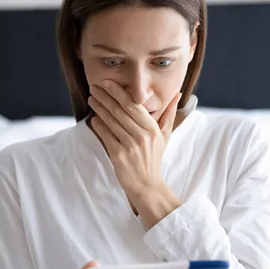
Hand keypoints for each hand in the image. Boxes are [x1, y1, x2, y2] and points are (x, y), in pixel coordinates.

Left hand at [88, 80, 181, 217]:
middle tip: (95, 86)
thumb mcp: (165, 135)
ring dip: (100, 109)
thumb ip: (169, 114)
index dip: (120, 93)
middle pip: (121, 111)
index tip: (108, 83)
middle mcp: (142, 135)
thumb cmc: (154, 158)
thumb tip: (178, 94)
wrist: (147, 185)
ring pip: (112, 122)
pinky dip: (99, 126)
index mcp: (152, 128)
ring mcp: (130, 145)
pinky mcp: (119, 155)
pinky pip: (107, 136)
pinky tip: (94, 118)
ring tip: (92, 99)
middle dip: (106, 97)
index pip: (134, 106)